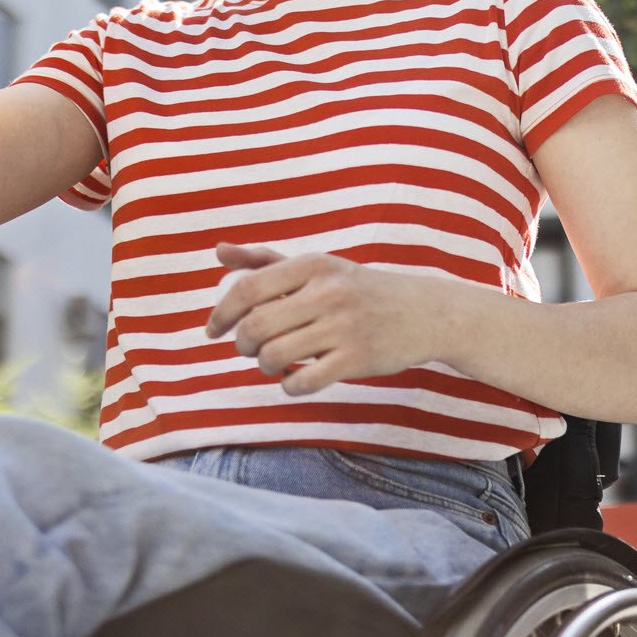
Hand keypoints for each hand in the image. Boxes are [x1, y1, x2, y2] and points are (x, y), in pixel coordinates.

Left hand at [203, 242, 441, 396]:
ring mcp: (343, 326)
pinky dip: (290, 385)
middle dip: (243, 345)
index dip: (221, 313)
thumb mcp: (317, 267)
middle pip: (255, 327)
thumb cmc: (357, 290)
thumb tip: (219, 251)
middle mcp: (327, 292)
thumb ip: (266, 260)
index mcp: (312, 264)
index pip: (246, 288)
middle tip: (251, 349)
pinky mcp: (357, 359)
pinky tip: (297, 378)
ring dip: (265, 366)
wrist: (422, 312)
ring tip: (276, 362)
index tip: (214, 330)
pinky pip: (302, 381)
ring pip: (274, 356)